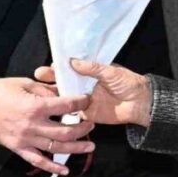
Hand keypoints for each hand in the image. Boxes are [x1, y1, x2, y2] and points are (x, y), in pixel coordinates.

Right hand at [0, 77, 95, 175]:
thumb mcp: (25, 83)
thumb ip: (46, 90)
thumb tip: (63, 93)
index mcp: (35, 106)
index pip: (65, 106)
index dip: (80, 103)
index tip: (88, 101)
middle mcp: (32, 126)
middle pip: (65, 132)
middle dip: (82, 128)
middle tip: (91, 124)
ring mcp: (25, 139)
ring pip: (55, 148)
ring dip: (75, 148)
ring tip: (89, 146)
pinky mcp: (17, 148)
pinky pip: (37, 161)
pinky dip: (51, 168)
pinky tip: (65, 171)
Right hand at [34, 59, 151, 127]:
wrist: (140, 104)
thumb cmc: (128, 83)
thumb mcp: (111, 72)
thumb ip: (93, 68)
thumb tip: (73, 62)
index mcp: (89, 72)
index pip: (69, 69)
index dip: (56, 69)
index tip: (45, 68)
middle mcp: (83, 86)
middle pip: (63, 83)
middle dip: (50, 82)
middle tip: (37, 80)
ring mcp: (83, 101)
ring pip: (64, 98)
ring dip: (53, 97)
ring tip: (40, 96)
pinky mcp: (86, 114)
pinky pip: (71, 114)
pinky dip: (62, 112)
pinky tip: (50, 111)